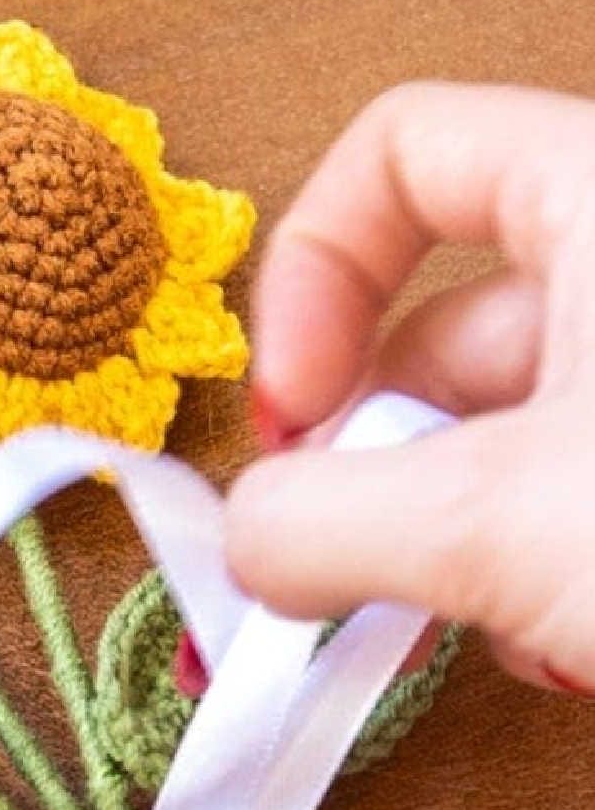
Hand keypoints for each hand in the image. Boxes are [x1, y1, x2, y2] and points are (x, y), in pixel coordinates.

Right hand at [226, 81, 594, 694]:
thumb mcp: (490, 521)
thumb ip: (318, 520)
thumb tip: (246, 544)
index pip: (405, 149)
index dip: (313, 274)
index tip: (291, 412)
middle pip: (437, 332)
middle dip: (363, 466)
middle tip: (324, 576)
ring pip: (502, 442)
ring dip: (440, 548)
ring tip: (453, 641)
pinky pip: (572, 506)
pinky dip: (533, 581)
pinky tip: (563, 660)